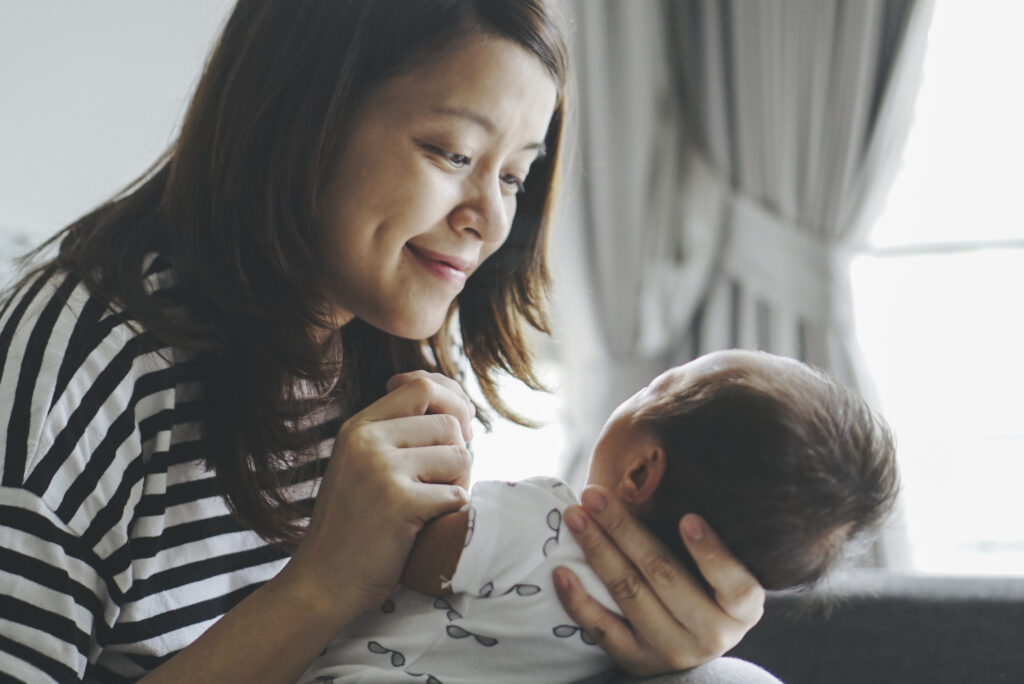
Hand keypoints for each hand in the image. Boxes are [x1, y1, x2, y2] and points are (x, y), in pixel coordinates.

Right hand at [286, 372, 475, 619]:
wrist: (323, 583)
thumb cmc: (356, 526)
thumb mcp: (363, 466)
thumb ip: (398, 433)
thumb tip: (458, 405)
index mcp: (358, 427)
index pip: (421, 385)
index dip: (451, 402)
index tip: (457, 430)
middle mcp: (367, 441)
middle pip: (448, 423)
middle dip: (458, 453)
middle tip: (443, 482)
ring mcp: (381, 470)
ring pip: (459, 455)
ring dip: (459, 483)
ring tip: (432, 505)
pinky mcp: (399, 503)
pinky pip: (456, 494)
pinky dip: (452, 512)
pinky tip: (427, 527)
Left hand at [553, 485, 764, 675]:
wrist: (692, 639)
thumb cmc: (708, 584)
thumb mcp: (722, 565)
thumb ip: (699, 529)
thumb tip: (657, 467)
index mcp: (742, 608)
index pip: (734, 581)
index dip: (710, 552)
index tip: (687, 518)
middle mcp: (713, 634)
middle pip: (664, 575)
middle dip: (624, 530)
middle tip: (595, 495)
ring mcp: (674, 650)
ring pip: (630, 594)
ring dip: (598, 551)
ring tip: (575, 518)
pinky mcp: (639, 661)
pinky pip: (604, 631)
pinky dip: (579, 601)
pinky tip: (561, 572)